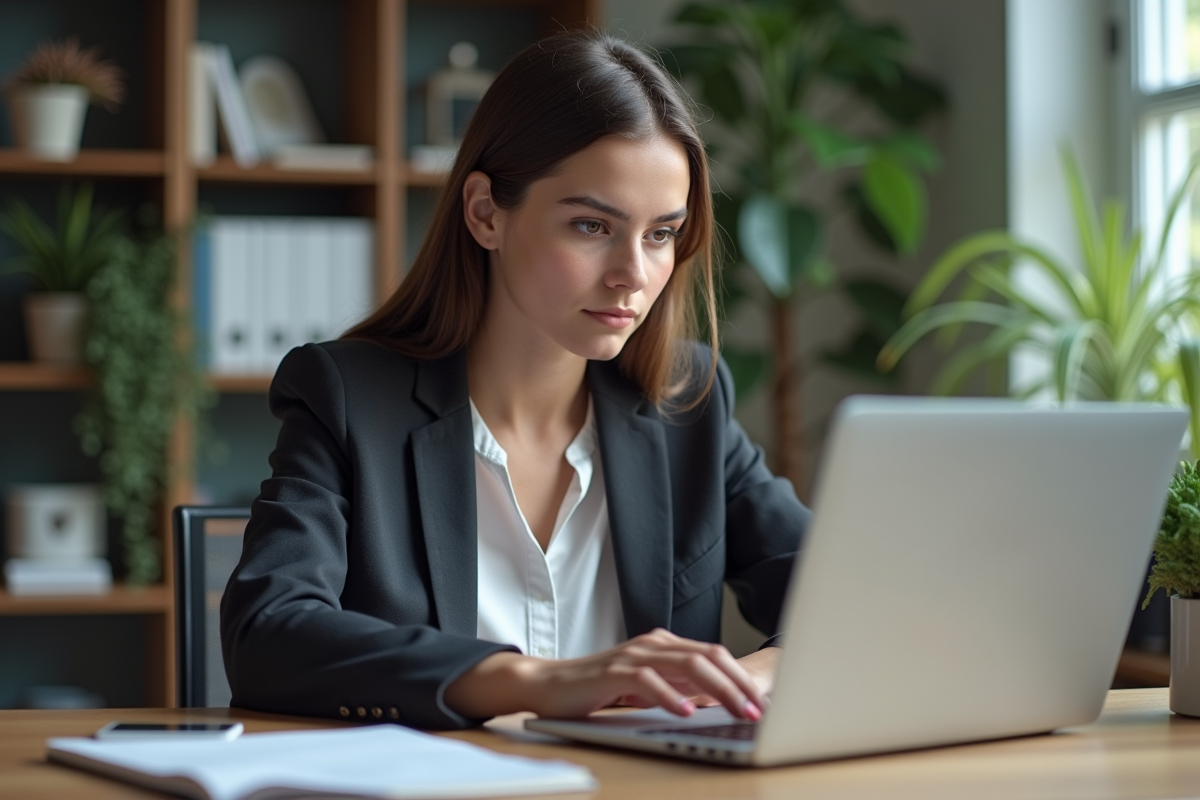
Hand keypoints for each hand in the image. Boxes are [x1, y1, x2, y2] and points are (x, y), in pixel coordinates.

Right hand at [443, 628, 765, 720]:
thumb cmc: (597, 688)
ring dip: (717, 690)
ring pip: (686, 666)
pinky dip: (670, 697)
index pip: (713, 655)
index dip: (740, 677)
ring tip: (737, 711)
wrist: (548, 684)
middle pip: (707, 657)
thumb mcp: (645, 687)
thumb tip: (715, 704)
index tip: (761, 703)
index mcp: (663, 645)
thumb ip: (675, 688)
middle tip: (759, 710)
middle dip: (738, 684)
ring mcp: (633, 655)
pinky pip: (648, 681)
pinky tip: (686, 712)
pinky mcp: (612, 672)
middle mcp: (652, 644)